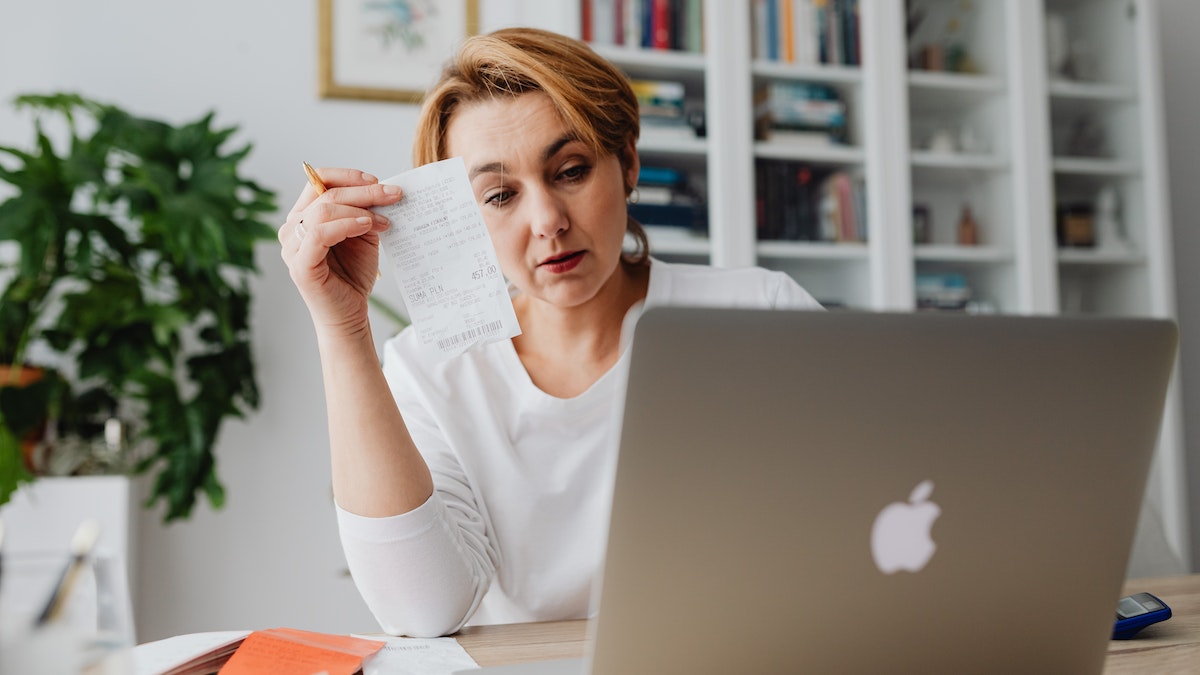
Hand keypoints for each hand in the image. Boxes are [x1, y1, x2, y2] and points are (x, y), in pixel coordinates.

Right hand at [279, 167, 402, 336]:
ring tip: (383, 220)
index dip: (347, 176)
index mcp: (303, 217)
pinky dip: (346, 225)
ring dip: (358, 209)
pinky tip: (367, 225)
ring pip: (322, 211)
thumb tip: (382, 189)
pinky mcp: (300, 265)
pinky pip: (319, 234)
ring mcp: (292, 247)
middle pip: (324, 194)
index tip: (377, 181)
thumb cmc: (354, 275)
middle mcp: (291, 229)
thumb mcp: (362, 234)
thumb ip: (365, 211)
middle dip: (363, 191)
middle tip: (393, 195)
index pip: (317, 181)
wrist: (351, 314)